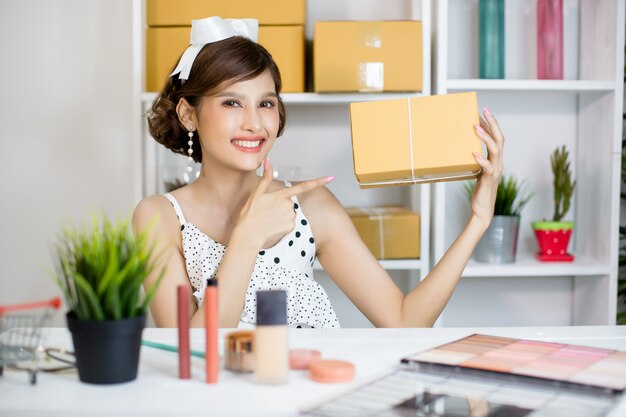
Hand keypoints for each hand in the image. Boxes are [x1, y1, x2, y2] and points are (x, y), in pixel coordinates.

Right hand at [234, 158, 333, 249]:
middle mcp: (288, 205)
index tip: (331, 178)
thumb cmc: (250, 214)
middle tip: (267, 212)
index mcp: (281, 195)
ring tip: (268, 220)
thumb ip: (266, 177)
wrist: (249, 235)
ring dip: (281, 215)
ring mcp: (291, 217)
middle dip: (281, 206)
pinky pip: (290, 223)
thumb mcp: (257, 194)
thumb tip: (269, 161)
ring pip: (290, 213)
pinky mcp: (291, 227)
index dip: (318, 182)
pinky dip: (282, 224)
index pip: (302, 186)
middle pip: (290, 202)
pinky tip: (273, 227)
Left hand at [470, 107, 503, 228]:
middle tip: (484, 110)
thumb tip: (465, 147)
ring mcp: (495, 171)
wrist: (482, 209)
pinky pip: (488, 168)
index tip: (484, 111)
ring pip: (495, 150)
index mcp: (496, 159)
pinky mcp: (489, 180)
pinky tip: (473, 154)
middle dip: (492, 123)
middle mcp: (499, 163)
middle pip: (500, 139)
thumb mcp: (477, 170)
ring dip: (485, 137)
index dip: (492, 124)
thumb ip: (475, 160)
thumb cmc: (479, 190)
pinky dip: (481, 160)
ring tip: (475, 127)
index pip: (497, 137)